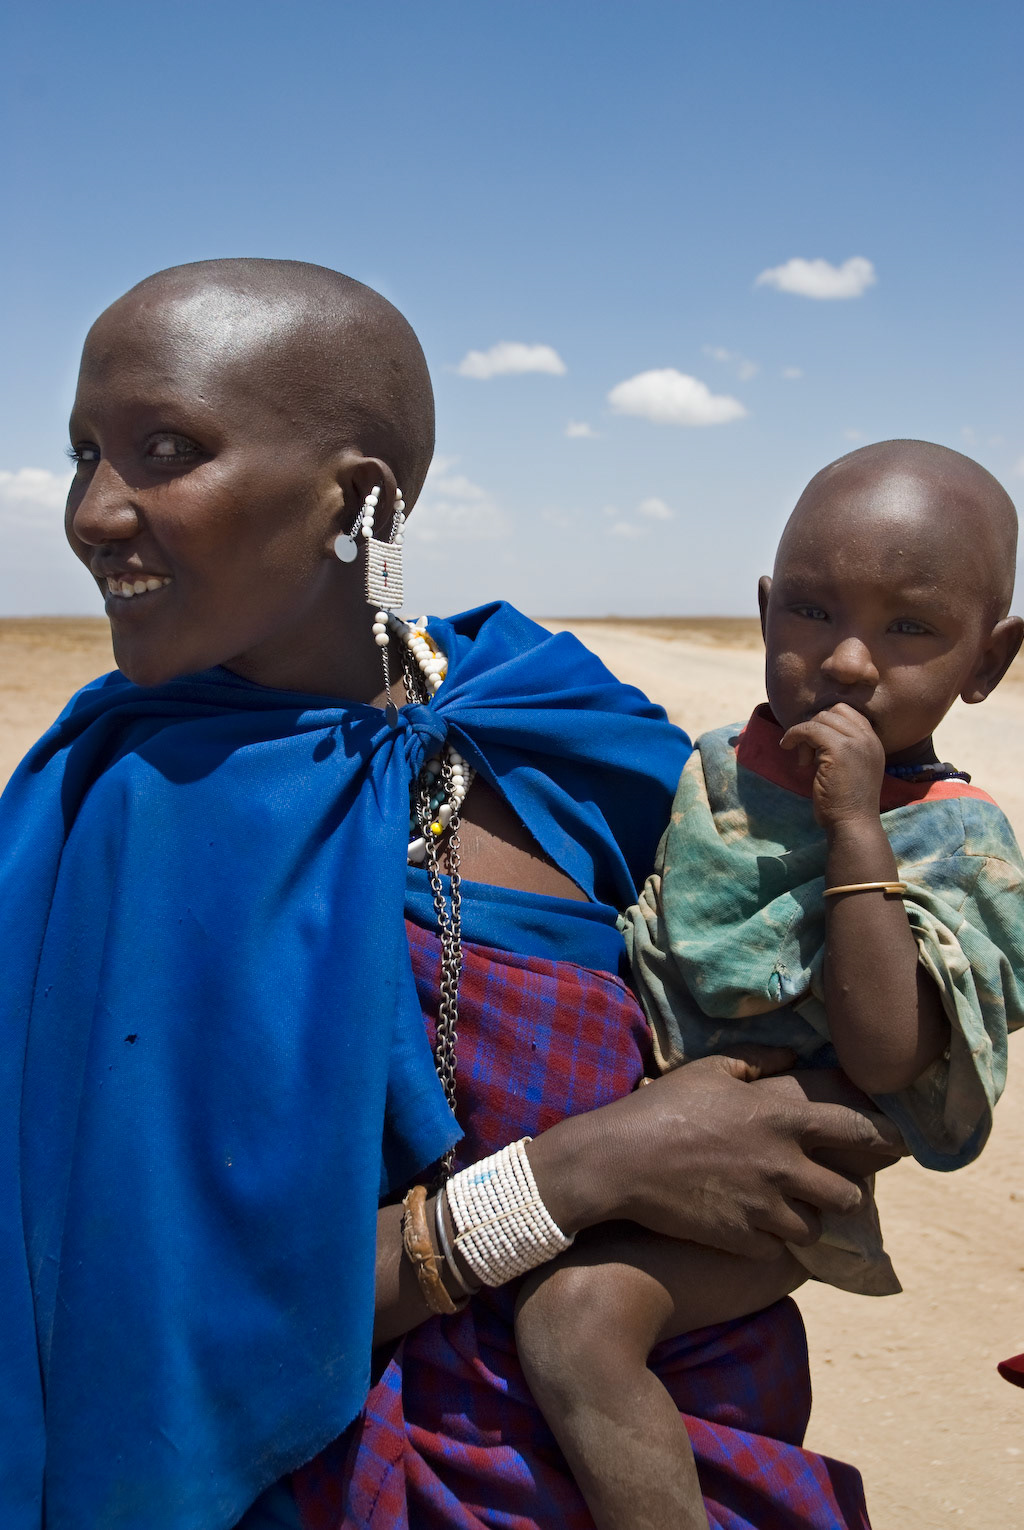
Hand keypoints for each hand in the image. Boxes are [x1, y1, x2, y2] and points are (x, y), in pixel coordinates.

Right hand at [528, 1048, 906, 1261]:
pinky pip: (777, 1249)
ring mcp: (765, 1207)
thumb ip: (757, 1062)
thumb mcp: (709, 1070)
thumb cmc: (662, 1107)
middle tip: (832, 1188)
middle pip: (848, 1194)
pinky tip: (752, 1227)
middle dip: (846, 1192)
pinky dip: (770, 1240)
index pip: (855, 1130)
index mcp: (780, 1118)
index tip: (898, 1143)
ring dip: (807, 1220)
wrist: (620, 1162)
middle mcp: (783, 1165)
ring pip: (816, 1227)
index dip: (883, 1137)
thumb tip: (790, 1055)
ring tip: (789, 1211)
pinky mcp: (743, 1239)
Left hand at [780, 703, 885, 828]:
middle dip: (815, 728)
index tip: (815, 742)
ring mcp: (856, 742)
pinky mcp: (838, 749)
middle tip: (808, 756)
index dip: (826, 722)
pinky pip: (809, 729)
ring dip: (805, 735)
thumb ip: (843, 749)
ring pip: (820, 719)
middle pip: (832, 712)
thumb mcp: (852, 769)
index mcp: (873, 742)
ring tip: (805, 760)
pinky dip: (794, 734)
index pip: (847, 712)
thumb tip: (814, 732)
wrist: (853, 824)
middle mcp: (868, 738)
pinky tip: (786, 746)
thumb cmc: (846, 803)